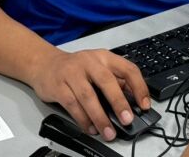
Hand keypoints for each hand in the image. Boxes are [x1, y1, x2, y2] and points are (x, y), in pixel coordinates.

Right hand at [27, 47, 149, 141]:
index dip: (139, 87)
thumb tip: (133, 100)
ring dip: (100, 117)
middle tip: (127, 120)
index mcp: (104, 57)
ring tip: (109, 131)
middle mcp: (89, 62)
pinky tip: (90, 128)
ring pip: (88, 96)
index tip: (144, 105)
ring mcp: (72, 73)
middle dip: (119, 102)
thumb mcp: (98, 67)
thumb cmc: (76, 68)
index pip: (127, 69)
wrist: (44, 63)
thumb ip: (115, 81)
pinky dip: (83, 119)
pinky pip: (72, 105)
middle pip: (107, 81)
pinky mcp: (58, 86)